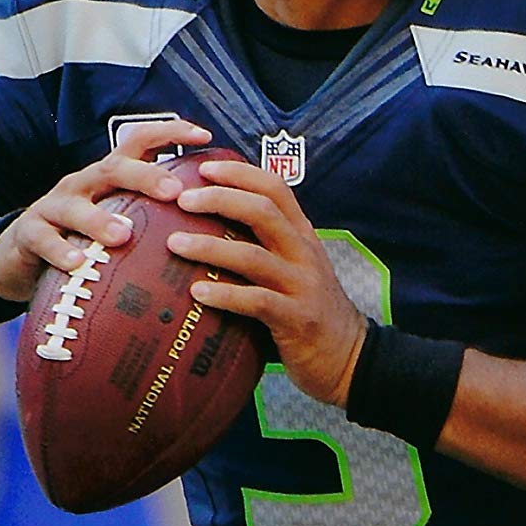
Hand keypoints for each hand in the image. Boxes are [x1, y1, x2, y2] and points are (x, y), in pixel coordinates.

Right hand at [0, 117, 208, 305]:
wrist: (20, 254)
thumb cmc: (84, 237)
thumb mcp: (117, 219)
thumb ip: (153, 216)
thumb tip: (214, 226)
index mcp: (109, 177)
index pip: (139, 142)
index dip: (170, 133)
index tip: (205, 135)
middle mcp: (83, 183)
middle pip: (114, 168)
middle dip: (145, 177)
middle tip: (174, 192)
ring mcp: (54, 206)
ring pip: (76, 205)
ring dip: (100, 220)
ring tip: (123, 235)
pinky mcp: (30, 233)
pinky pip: (45, 239)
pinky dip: (61, 251)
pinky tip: (78, 264)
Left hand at [174, 158, 368, 405]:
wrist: (350, 357)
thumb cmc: (310, 311)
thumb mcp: (296, 269)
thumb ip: (265, 247)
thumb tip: (210, 231)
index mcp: (302, 236)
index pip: (275, 188)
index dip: (239, 173)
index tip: (204, 168)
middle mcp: (304, 254)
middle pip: (262, 211)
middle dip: (220, 199)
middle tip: (182, 200)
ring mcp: (302, 286)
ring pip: (253, 255)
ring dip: (210, 247)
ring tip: (175, 244)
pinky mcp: (296, 320)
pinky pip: (256, 301)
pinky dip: (224, 295)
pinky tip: (197, 292)